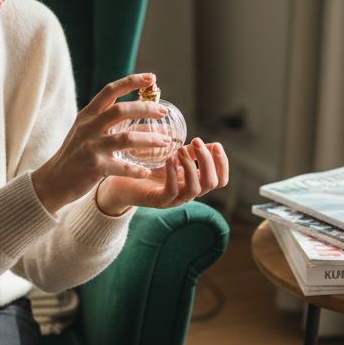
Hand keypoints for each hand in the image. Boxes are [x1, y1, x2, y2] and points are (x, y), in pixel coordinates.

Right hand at [31, 72, 174, 214]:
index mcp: (87, 115)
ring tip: (166, 141)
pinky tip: (146, 172)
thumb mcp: (83, 129)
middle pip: (121, 110)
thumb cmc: (74, 154)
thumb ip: (103, 117)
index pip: (110, 91)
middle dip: (146, 109)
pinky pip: (122, 166)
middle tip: (164, 112)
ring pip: (127, 138)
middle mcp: (88, 127)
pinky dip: (137, 170)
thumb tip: (133, 107)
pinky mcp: (94, 167)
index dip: (131, 81)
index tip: (151, 77)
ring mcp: (91, 147)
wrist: (53, 180)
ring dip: (150, 139)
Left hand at [96, 137, 229, 214]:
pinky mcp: (158, 202)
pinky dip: (173, 174)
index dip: (222, 163)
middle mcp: (188, 192)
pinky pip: (172, 191)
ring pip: (195, 189)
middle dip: (207, 160)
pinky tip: (169, 159)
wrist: (121, 181)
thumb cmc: (148, 167)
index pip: (221, 179)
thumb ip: (190, 151)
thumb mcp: (173, 155)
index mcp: (195, 181)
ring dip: (191, 166)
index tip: (215, 145)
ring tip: (180, 150)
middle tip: (196, 142)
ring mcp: (175, 199)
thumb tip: (208, 142)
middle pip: (212, 183)